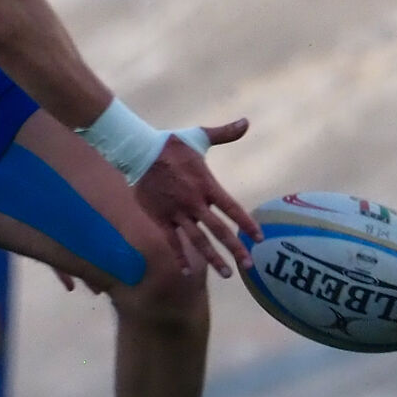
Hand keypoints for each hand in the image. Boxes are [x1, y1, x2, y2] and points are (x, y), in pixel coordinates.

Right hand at [130, 118, 259, 276]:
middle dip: (235, 249)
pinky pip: (172, 242)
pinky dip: (180, 258)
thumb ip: (225, 133)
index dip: (246, 224)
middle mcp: (195, 202)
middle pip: (219, 230)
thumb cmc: (171, 145)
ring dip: (213, 259)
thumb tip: (246, 121)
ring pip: (198, 241)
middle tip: (249, 265)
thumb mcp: (200, 137)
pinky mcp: (160, 218)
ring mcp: (177, 212)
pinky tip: (188, 272)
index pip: (232, 208)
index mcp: (207, 185)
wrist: (138, 151)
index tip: (258, 238)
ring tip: (226, 274)